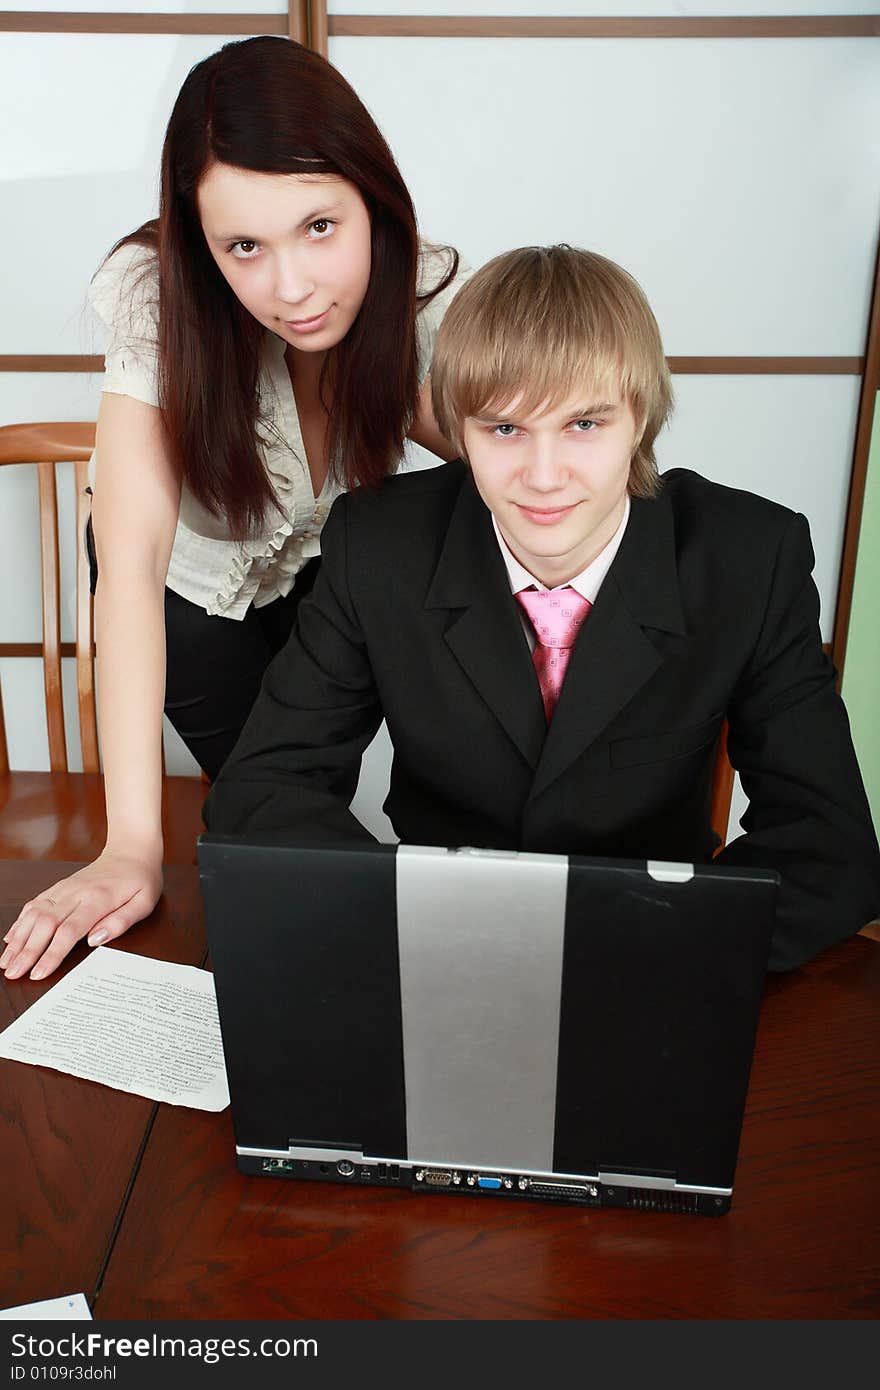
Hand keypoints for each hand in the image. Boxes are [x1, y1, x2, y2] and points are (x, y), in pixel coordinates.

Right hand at [0, 850, 163, 982]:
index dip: (51, 953)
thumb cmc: (140, 880)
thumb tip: (95, 940)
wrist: (130, 851)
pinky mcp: (59, 887)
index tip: (38, 973)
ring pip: (35, 913)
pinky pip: (35, 904)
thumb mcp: (144, 902)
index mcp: (98, 900)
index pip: (69, 931)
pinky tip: (11, 938)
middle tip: (13, 974)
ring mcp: (64, 888)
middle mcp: (76, 893)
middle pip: (45, 924)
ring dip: (18, 938)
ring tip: (6, 961)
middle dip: (26, 951)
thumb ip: (121, 922)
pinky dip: (21, 921)